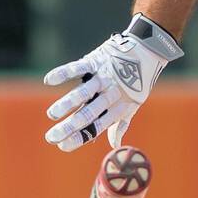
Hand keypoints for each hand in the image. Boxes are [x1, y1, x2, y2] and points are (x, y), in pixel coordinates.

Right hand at [44, 14, 182, 151]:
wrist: (147, 51)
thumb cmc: (137, 82)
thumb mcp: (132, 105)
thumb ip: (120, 124)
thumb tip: (115, 146)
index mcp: (117, 108)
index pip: (96, 127)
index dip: (80, 137)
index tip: (62, 146)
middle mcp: (109, 94)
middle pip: (87, 113)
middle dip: (69, 127)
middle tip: (51, 137)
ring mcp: (102, 77)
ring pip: (83, 93)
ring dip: (67, 104)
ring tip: (52, 115)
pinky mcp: (96, 60)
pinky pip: (78, 67)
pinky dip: (64, 73)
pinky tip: (49, 80)